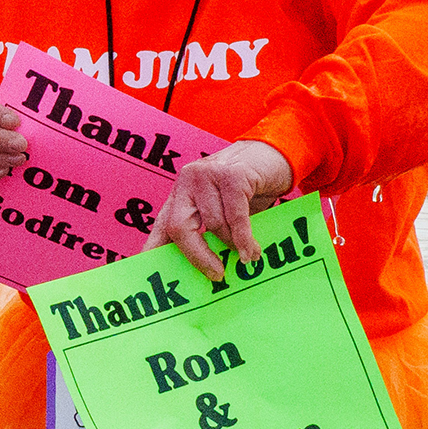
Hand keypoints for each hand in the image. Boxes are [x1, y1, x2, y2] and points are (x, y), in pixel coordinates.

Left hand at [144, 140, 292, 279]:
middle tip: (216, 275)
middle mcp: (188, 182)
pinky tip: (251, 250)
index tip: (153, 274)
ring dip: (230, 247)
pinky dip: (244, 239)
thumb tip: (210, 272)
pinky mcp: (231, 174)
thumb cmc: (248, 188)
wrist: (275, 153)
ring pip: (212, 224)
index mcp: (181, 194)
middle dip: (197, 256)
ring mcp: (208, 175)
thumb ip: (212, 234)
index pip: (162, 225)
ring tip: (245, 259)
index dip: (154, 250)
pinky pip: (235, 217)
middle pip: (179, 226)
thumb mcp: (224, 211)